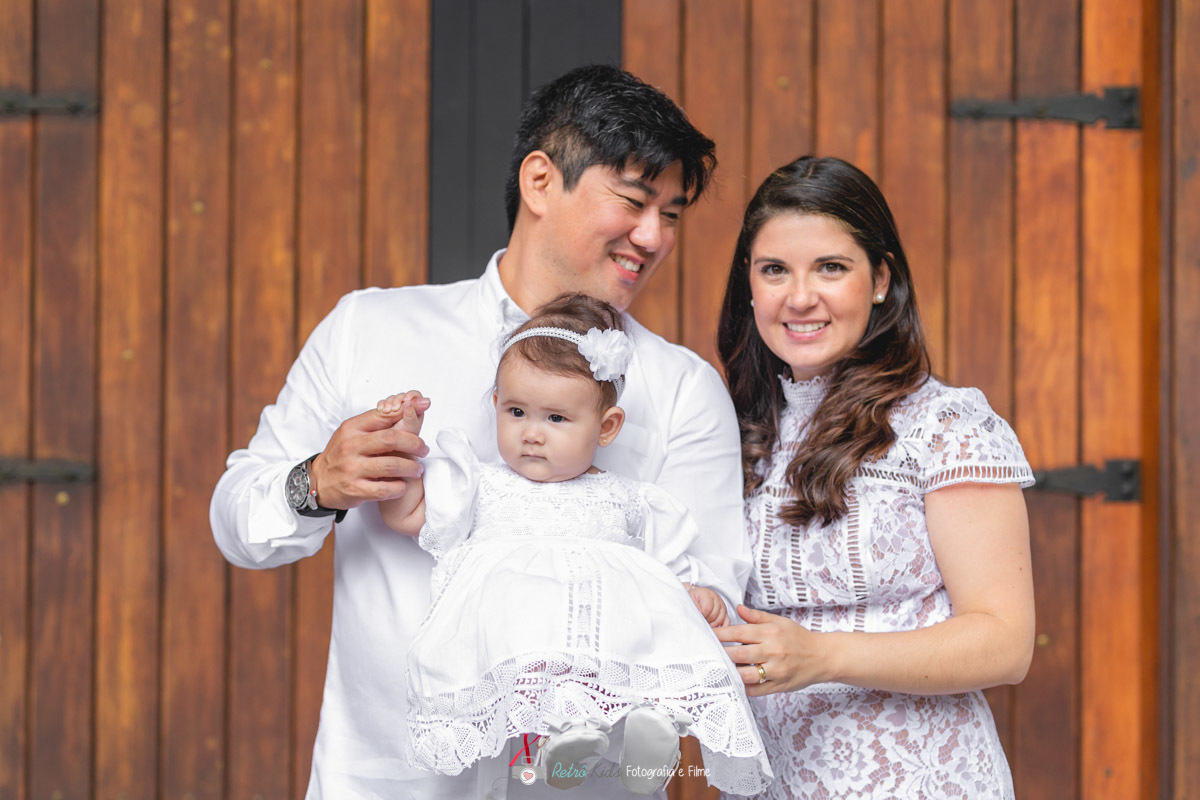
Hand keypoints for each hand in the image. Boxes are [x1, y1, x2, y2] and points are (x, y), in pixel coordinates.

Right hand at [308, 392, 431, 508]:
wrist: (318, 481)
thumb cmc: (342, 454)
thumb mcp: (353, 432)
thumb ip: (377, 422)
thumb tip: (407, 406)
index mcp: (352, 428)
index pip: (383, 415)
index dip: (407, 410)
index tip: (423, 407)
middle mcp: (351, 446)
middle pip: (391, 439)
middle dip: (414, 443)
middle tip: (424, 449)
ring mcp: (352, 468)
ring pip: (391, 465)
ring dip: (411, 468)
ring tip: (417, 470)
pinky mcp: (354, 489)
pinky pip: (384, 489)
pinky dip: (399, 487)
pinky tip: (403, 485)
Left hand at [687, 585, 728, 627]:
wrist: (696, 596)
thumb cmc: (692, 598)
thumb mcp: (689, 599)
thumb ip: (694, 606)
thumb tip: (700, 613)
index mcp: (707, 593)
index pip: (707, 608)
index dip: (702, 615)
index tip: (697, 617)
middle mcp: (716, 598)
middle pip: (714, 614)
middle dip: (707, 621)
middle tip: (701, 621)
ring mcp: (721, 604)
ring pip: (721, 619)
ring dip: (713, 624)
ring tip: (706, 624)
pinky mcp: (724, 611)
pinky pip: (727, 621)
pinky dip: (722, 626)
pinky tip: (715, 628)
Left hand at [713, 605, 832, 695]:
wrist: (822, 657)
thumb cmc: (799, 638)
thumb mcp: (779, 622)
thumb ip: (756, 617)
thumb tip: (737, 608)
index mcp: (771, 633)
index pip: (739, 633)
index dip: (721, 634)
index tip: (709, 635)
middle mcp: (773, 651)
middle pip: (739, 654)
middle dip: (721, 654)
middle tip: (706, 653)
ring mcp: (776, 670)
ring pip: (746, 674)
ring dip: (730, 672)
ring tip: (718, 668)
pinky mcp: (779, 686)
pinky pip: (756, 690)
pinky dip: (743, 687)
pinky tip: (734, 682)